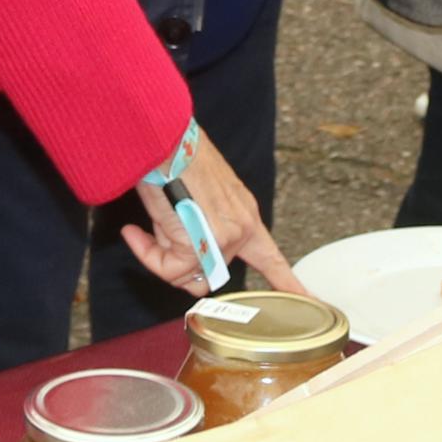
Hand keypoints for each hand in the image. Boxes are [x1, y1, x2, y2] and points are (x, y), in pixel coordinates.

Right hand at [119, 129, 301, 296]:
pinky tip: (134, 232)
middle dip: (178, 258)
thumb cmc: (175, 160)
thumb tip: (180, 261)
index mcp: (244, 215)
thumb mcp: (199, 199)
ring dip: (161, 256)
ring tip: (151, 222)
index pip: (270, 257)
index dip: (287, 281)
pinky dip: (147, 254)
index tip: (307, 299)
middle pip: (210, 272)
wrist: (164, 142)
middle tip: (158, 230)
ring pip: (187, 275)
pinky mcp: (200, 245)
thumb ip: (199, 233)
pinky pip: (168, 270)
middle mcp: (240, 229)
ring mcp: (223, 239)